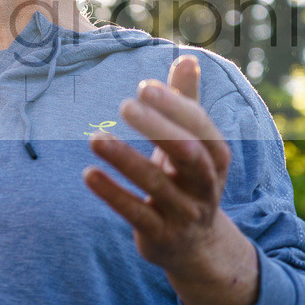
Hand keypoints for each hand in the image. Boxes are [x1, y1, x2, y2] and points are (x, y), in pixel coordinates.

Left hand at [84, 55, 258, 304]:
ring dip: (125, 159)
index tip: (144, 86)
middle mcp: (205, 185)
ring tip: (94, 139)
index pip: (199, 126)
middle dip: (158, 128)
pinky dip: (112, 194)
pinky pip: (135, 213)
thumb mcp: (193, 144)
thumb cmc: (188, 180)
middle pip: (188, 153)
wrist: (196, 247)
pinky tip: (89, 174)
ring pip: (156, 184)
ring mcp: (184, 212)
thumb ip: (187, 102)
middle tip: (124, 104)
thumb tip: (188, 57)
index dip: (174, 106)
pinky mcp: (160, 235)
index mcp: (215, 156)